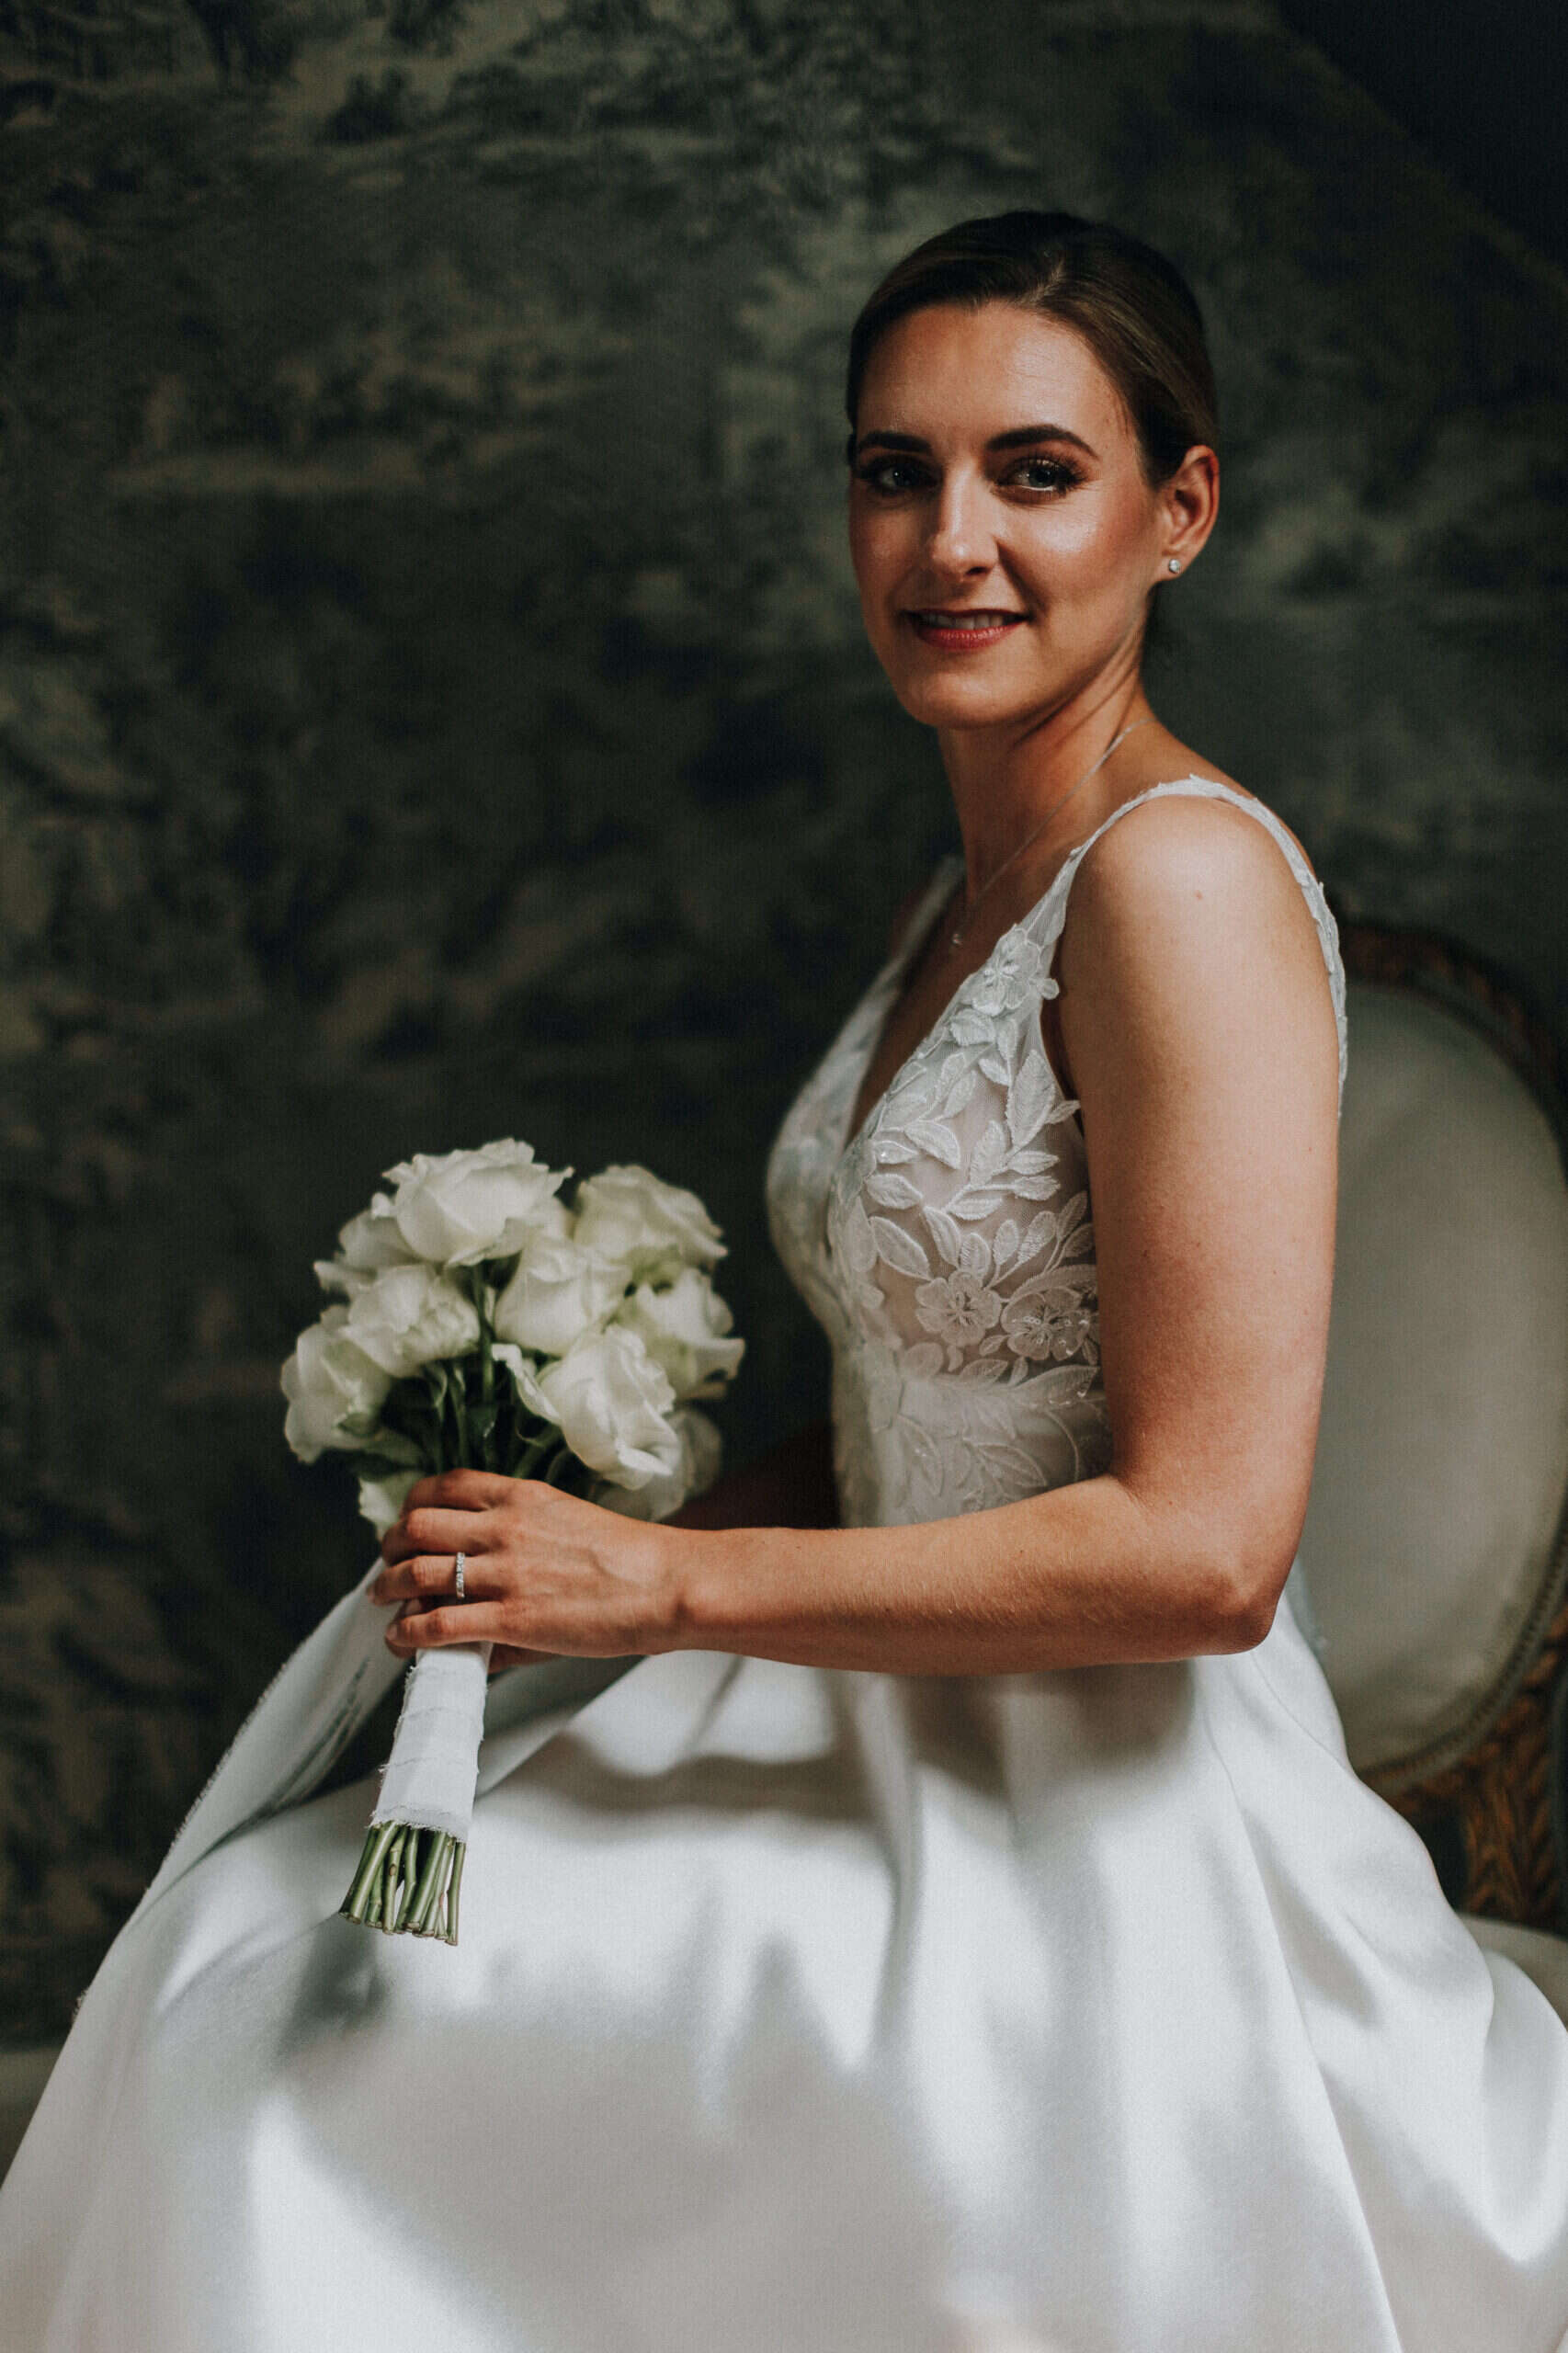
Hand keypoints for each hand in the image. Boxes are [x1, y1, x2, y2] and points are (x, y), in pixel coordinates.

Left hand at [369, 1469, 679, 1669]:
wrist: (664, 1583)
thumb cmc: (630, 1557)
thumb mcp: (569, 1522)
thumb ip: (524, 1535)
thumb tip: (499, 1560)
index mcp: (520, 1497)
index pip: (446, 1485)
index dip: (413, 1502)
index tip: (408, 1519)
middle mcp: (503, 1528)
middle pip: (418, 1525)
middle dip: (392, 1544)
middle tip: (388, 1560)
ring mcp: (503, 1574)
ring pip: (416, 1573)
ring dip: (389, 1587)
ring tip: (382, 1599)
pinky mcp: (508, 1619)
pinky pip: (437, 1624)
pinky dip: (408, 1632)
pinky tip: (402, 1639)